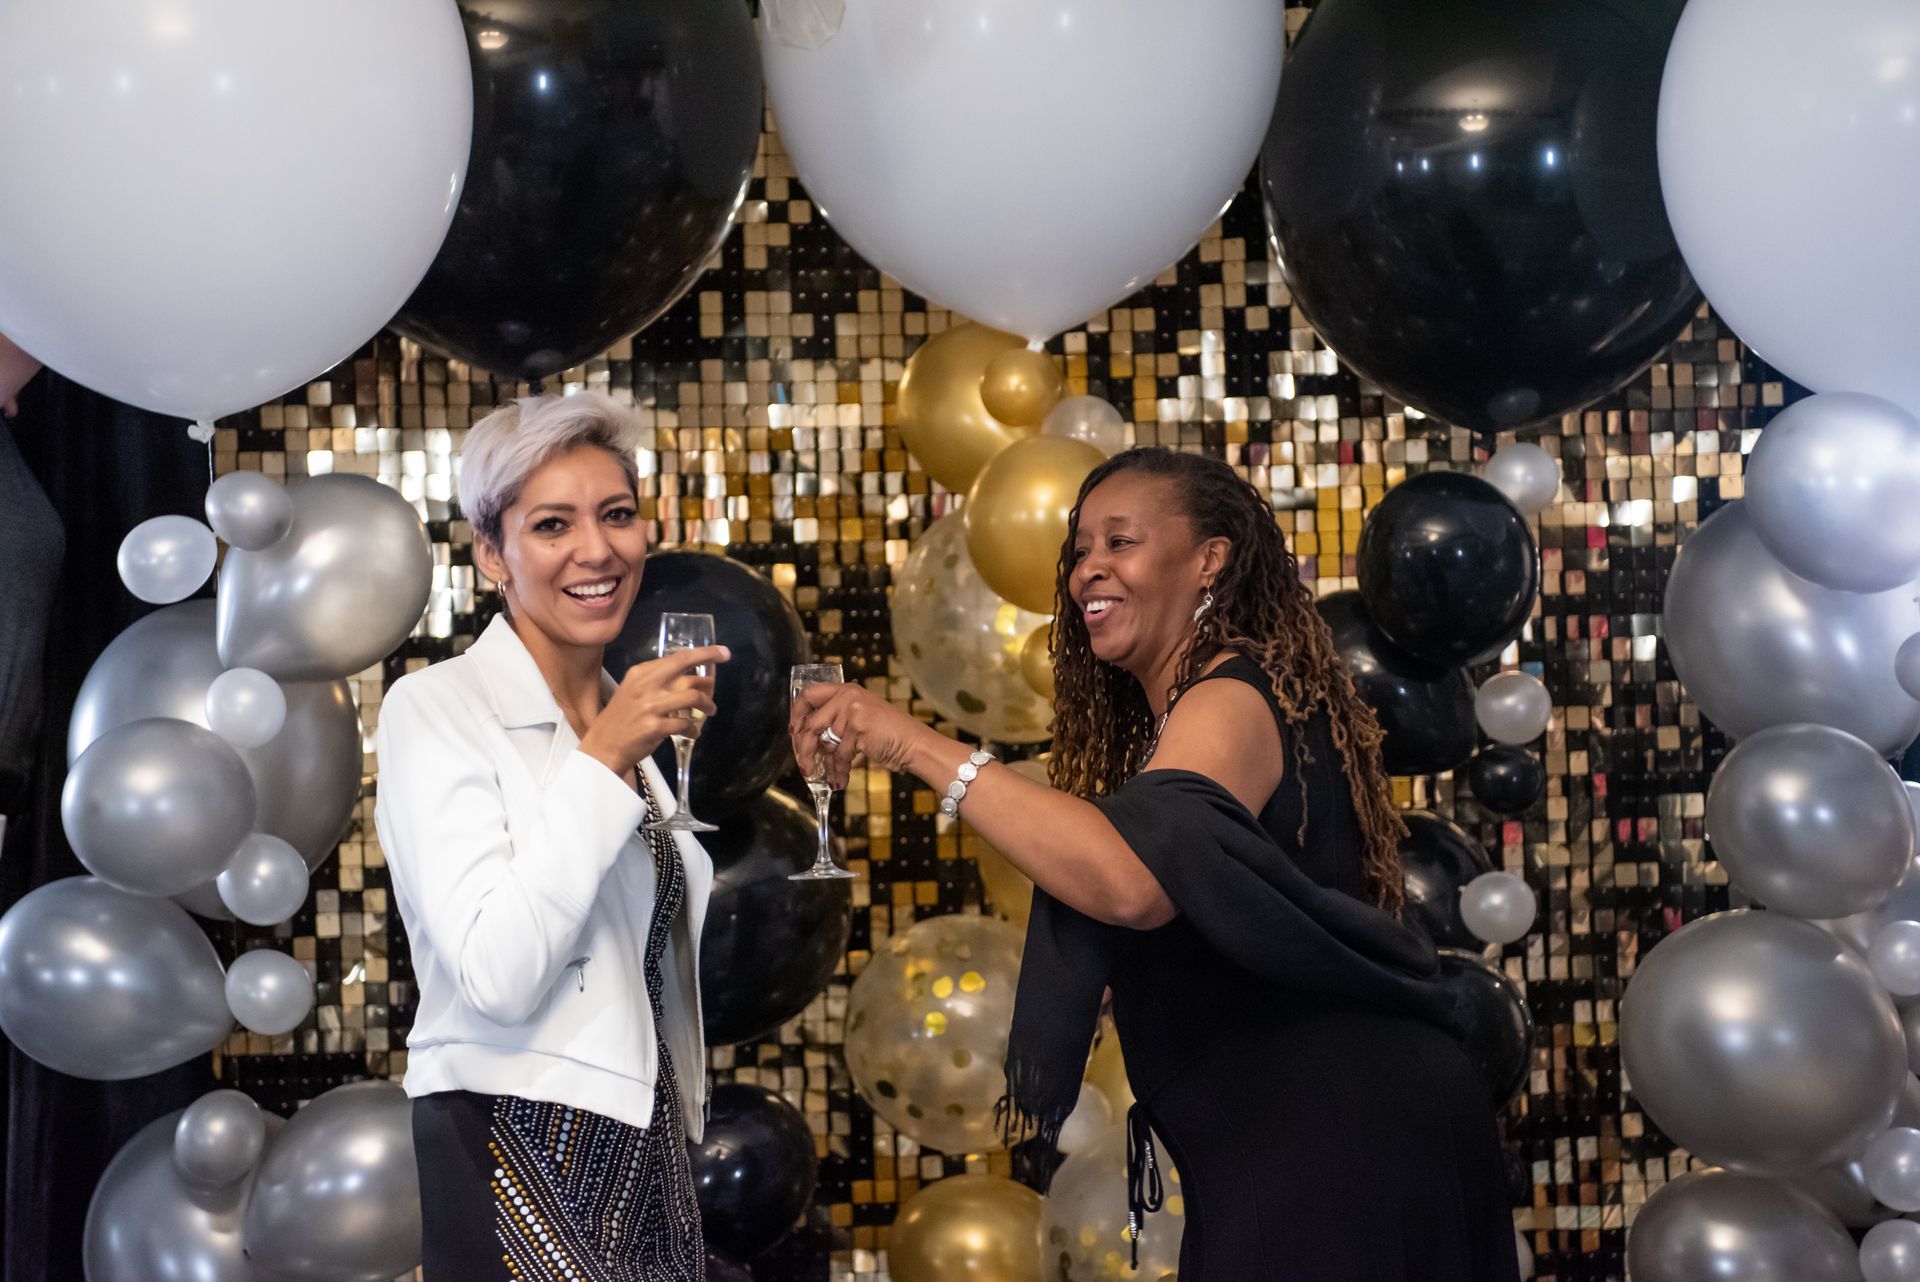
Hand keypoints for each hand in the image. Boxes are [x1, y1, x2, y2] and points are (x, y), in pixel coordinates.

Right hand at [578, 645, 727, 777]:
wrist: (602, 746)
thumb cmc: (620, 718)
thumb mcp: (632, 690)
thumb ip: (655, 681)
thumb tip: (687, 676)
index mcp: (641, 673)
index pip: (678, 657)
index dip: (704, 653)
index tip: (722, 652)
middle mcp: (646, 685)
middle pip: (687, 670)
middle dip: (710, 674)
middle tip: (718, 683)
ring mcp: (651, 706)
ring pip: (692, 696)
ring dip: (706, 704)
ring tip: (710, 710)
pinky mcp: (655, 727)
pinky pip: (685, 724)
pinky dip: (693, 729)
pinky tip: (692, 733)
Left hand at [791, 681, 930, 788]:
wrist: (914, 744)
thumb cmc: (889, 735)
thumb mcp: (859, 719)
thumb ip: (835, 722)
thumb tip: (805, 740)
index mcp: (846, 690)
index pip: (809, 695)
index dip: (797, 714)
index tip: (794, 732)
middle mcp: (847, 695)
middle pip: (811, 722)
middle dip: (804, 747)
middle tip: (804, 765)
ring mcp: (852, 710)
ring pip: (824, 742)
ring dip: (824, 764)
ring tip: (826, 777)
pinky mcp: (858, 727)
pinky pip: (839, 754)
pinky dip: (838, 770)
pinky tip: (840, 779)